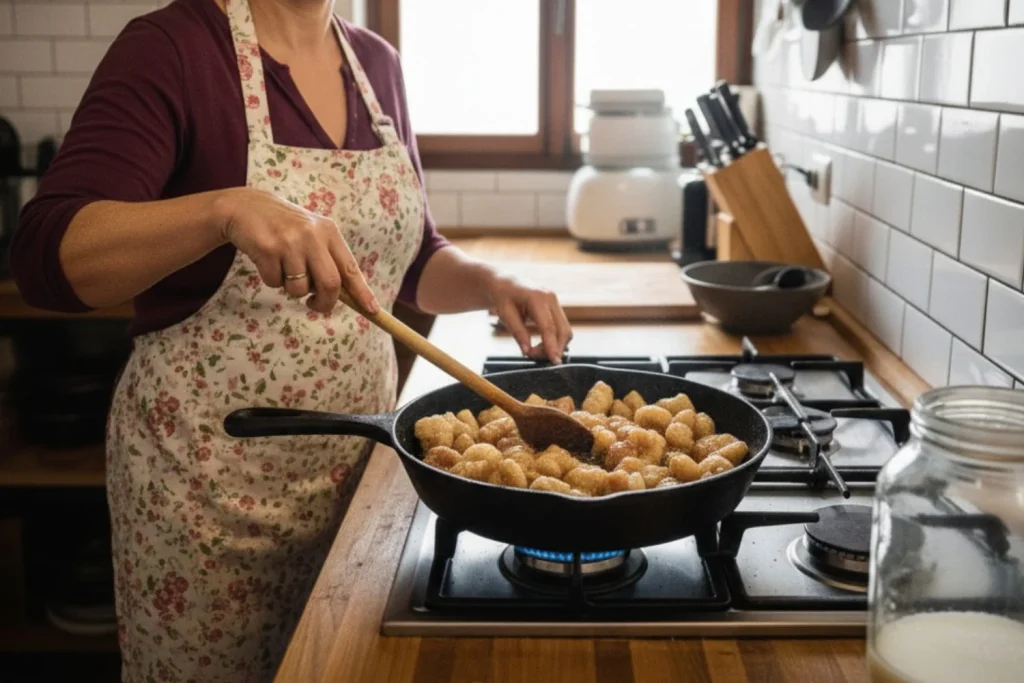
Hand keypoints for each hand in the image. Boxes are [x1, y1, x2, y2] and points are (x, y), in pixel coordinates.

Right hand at [212, 187, 377, 314]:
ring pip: (299, 288)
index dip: (362, 292)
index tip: (372, 310)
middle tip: (314, 305)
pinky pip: (274, 282)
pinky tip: (267, 260)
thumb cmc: (285, 228)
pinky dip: (271, 280)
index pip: (350, 268)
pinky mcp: (267, 248)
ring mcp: (290, 242)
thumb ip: (329, 261)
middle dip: (324, 302)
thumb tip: (348, 297)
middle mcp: (313, 235)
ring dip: (291, 288)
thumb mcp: (312, 235)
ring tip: (283, 267)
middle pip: (330, 284)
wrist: (246, 207)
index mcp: (329, 232)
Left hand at [487, 274, 572, 363]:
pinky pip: (561, 328)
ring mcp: (556, 303)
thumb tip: (527, 351)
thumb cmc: (504, 297)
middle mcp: (551, 299)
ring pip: (565, 331)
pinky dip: (554, 340)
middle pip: (563, 330)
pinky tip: (541, 344)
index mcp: (537, 298)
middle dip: (554, 349)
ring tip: (535, 351)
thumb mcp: (505, 315)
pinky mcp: (556, 308)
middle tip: (535, 357)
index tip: (554, 361)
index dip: (552, 346)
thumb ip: (518, 333)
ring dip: (554, 346)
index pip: (549, 327)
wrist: (507, 284)